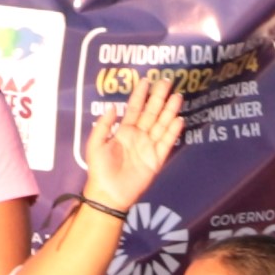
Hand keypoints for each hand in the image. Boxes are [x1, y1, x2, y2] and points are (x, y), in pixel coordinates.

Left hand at [77, 72, 187, 205]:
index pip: (134, 109)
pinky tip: (178, 119)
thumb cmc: (99, 169)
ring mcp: (149, 147)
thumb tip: (112, 106)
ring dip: (169, 111)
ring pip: (161, 125)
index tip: (146, 80)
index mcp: (124, 131)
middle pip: (151, 113)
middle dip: (159, 97)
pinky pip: (166, 143)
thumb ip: (103, 125)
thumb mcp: (95, 145)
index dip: (140, 95)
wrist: (109, 194)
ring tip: (177, 96)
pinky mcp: (157, 159)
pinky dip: (173, 132)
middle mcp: (139, 136)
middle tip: (166, 81)